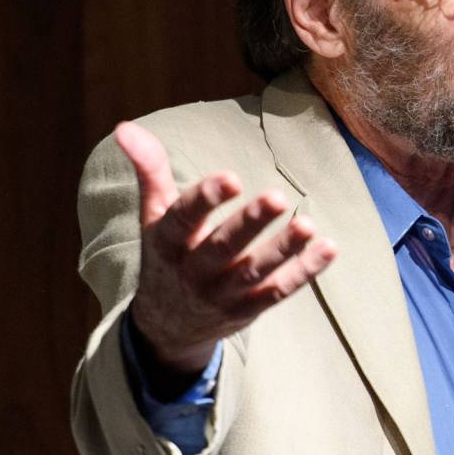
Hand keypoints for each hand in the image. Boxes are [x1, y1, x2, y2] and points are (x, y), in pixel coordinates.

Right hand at [115, 120, 336, 373]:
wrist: (168, 327)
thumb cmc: (167, 257)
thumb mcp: (153, 217)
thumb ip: (149, 172)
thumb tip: (125, 127)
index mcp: (167, 243)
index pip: (183, 219)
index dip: (206, 199)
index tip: (231, 177)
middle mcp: (193, 272)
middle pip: (223, 248)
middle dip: (250, 224)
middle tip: (277, 198)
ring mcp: (222, 294)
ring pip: (255, 272)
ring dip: (283, 250)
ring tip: (309, 225)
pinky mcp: (248, 310)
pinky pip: (278, 291)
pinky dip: (305, 272)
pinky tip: (329, 248)